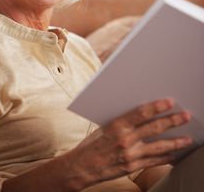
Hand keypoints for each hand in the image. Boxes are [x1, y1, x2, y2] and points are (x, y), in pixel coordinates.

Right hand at [66, 98, 191, 189]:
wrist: (82, 167)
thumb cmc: (91, 145)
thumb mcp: (104, 126)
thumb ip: (123, 121)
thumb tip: (142, 113)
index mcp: (117, 125)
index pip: (141, 113)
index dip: (157, 107)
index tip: (169, 102)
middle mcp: (125, 140)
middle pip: (154, 128)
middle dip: (172, 121)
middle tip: (185, 116)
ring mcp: (130, 155)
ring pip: (158, 147)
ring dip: (175, 142)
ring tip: (187, 139)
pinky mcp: (132, 167)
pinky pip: (153, 161)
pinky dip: (165, 157)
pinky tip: (174, 154)